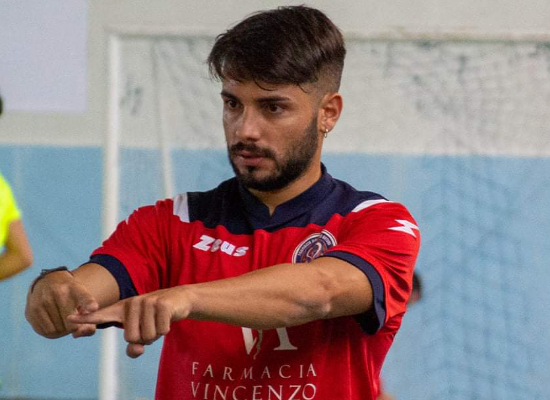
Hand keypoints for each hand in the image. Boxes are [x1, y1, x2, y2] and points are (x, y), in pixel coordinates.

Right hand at [25, 270, 98, 338]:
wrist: (47, 282)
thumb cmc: (70, 294)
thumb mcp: (82, 297)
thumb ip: (90, 315)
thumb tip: (82, 331)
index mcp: (74, 288)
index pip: (83, 296)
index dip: (89, 303)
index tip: (94, 308)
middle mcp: (57, 293)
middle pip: (70, 324)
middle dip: (73, 327)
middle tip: (73, 321)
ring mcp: (42, 301)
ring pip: (56, 330)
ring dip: (62, 330)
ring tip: (63, 321)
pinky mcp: (30, 311)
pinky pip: (45, 331)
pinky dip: (51, 331)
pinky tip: (54, 322)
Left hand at [68, 287, 189, 357]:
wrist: (178, 300)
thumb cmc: (155, 318)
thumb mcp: (143, 334)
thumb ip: (135, 347)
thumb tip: (136, 350)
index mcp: (122, 310)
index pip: (101, 315)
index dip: (85, 318)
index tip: (69, 319)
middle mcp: (132, 304)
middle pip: (131, 338)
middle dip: (144, 339)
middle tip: (150, 326)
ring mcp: (146, 302)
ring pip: (147, 337)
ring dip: (156, 335)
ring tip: (158, 322)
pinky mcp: (161, 304)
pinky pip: (161, 331)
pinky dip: (166, 329)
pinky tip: (167, 319)